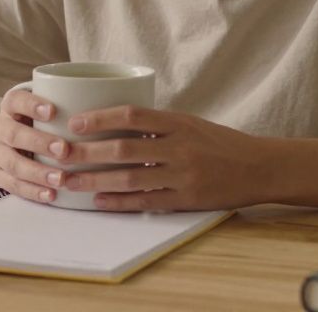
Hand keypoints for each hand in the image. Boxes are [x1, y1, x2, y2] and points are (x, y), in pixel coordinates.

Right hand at [0, 89, 70, 204]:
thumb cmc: (31, 124)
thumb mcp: (38, 111)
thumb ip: (62, 107)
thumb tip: (102, 106)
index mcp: (9, 107)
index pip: (16, 101)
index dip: (32, 105)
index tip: (53, 111)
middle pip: (13, 134)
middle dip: (39, 142)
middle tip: (64, 150)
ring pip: (13, 164)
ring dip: (38, 173)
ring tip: (61, 179)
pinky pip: (12, 186)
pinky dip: (32, 191)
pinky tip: (51, 194)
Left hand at [60, 105, 267, 211]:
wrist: (258, 167)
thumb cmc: (219, 142)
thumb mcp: (190, 123)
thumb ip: (156, 124)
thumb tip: (113, 121)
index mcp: (177, 122)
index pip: (131, 115)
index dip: (100, 118)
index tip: (74, 122)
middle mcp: (178, 147)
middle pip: (123, 149)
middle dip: (86, 153)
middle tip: (59, 154)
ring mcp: (182, 175)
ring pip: (129, 178)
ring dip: (94, 181)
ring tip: (68, 182)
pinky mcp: (186, 199)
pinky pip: (146, 201)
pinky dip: (119, 202)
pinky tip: (99, 201)